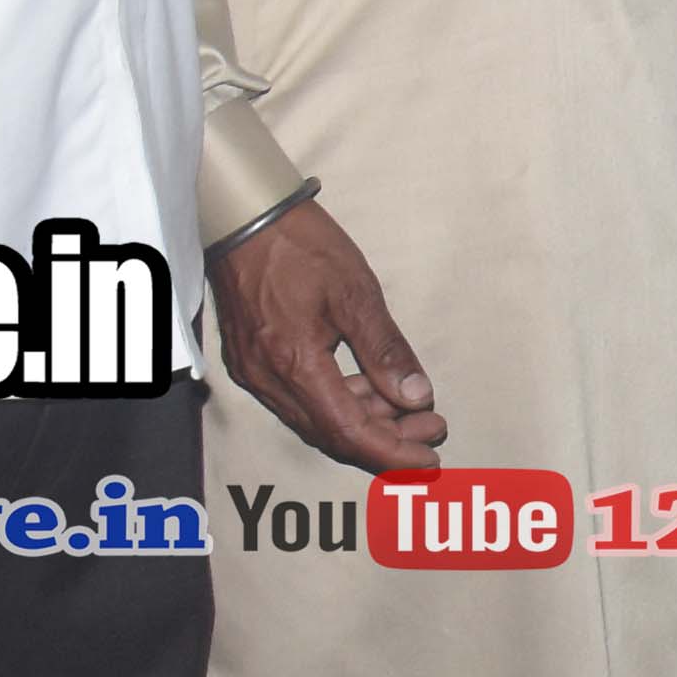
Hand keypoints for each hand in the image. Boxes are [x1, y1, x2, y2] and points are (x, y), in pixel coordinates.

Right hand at [212, 198, 451, 472]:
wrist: (245, 216)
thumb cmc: (299, 246)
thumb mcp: (356, 293)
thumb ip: (386, 351)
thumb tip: (417, 396)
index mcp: (293, 363)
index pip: (349, 432)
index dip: (392, 452)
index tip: (429, 459)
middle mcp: (267, 378)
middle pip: (332, 434)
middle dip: (387, 439)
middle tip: (432, 428)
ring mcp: (255, 372)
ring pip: (316, 419)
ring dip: (365, 421)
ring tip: (411, 406)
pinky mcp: (252, 361)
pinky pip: (300, 401)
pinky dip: (339, 402)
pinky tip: (370, 389)